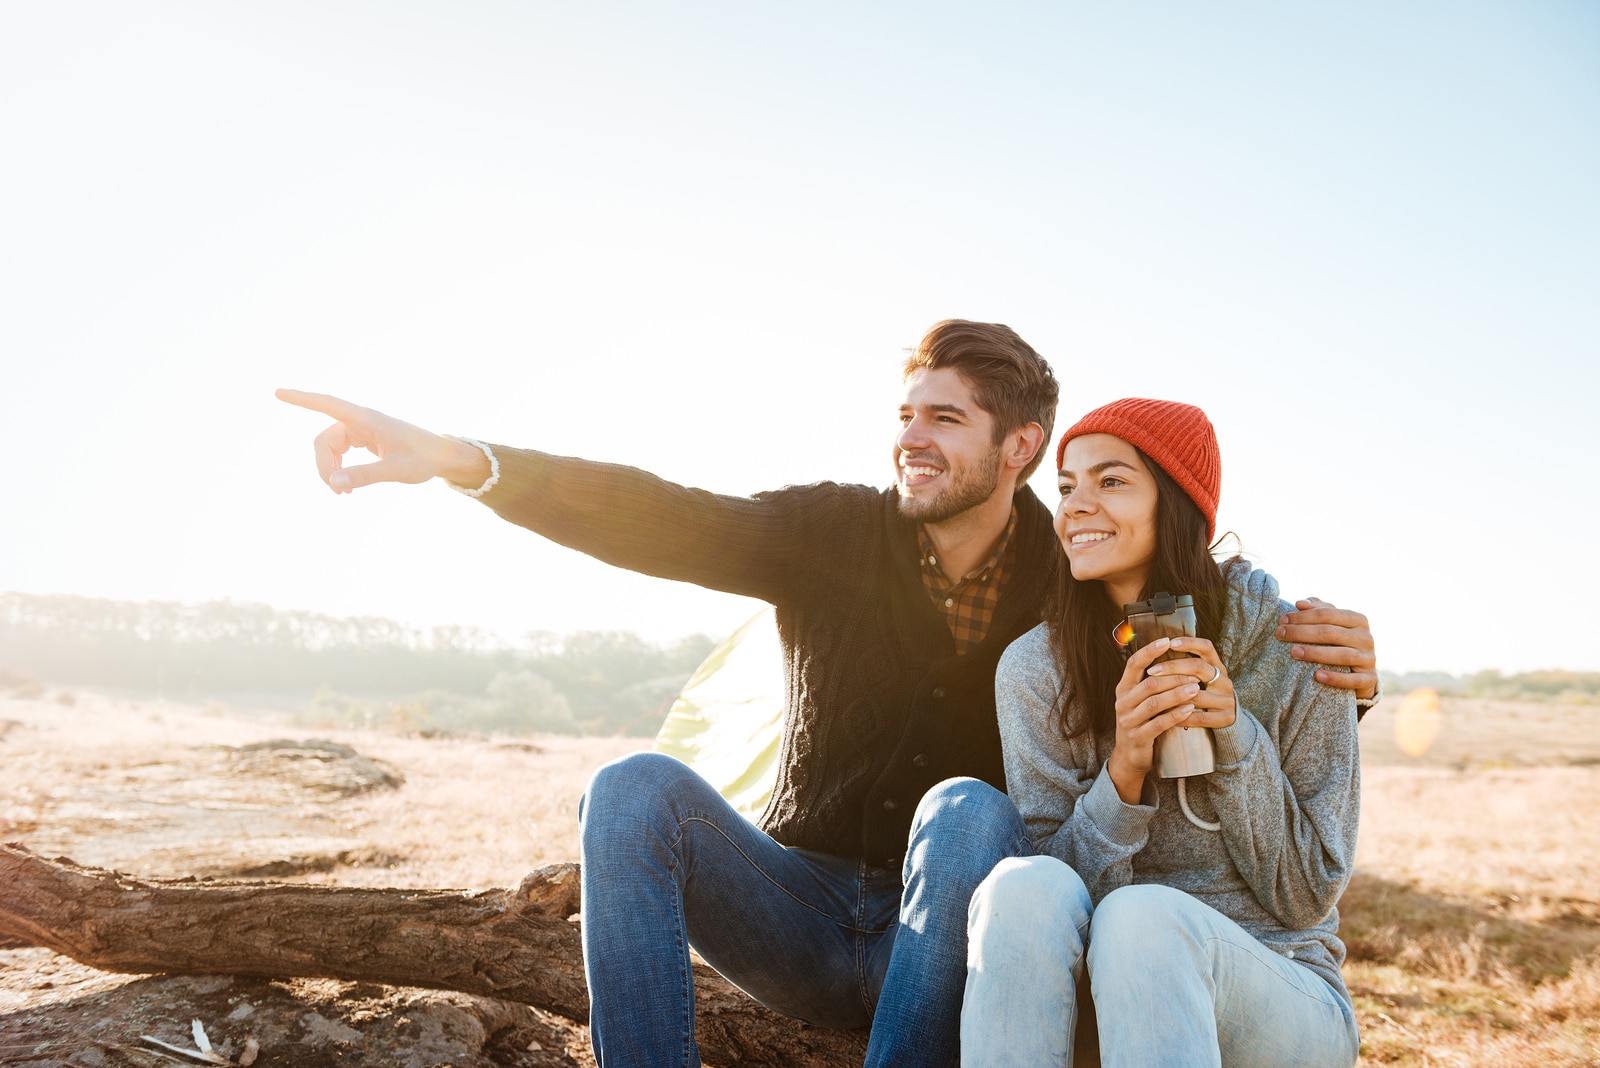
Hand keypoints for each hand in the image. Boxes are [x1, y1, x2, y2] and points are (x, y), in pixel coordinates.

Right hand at [275, 389, 488, 493]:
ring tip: (343, 493)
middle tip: (338, 493)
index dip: (301, 399)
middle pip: (324, 441)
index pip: (327, 404)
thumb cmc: (423, 458)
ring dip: (330, 470)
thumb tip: (333, 483)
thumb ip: (364, 476)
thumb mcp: (395, 470)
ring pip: (329, 447)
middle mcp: (360, 421)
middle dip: (324, 466)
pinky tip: (346, 487)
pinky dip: (338, 468)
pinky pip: (339, 451)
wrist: (442, 456)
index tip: (278, 392)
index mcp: (367, 420)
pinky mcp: (363, 438)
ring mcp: (361, 429)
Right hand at [1107, 637, 1235, 803]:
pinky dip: (1175, 715)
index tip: (1167, 641)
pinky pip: (1158, 723)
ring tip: (1196, 688)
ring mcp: (1128, 720)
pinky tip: (1189, 709)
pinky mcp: (1138, 737)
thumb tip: (1170, 656)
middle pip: (1149, 683)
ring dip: (1177, 694)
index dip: (1149, 651)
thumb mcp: (1140, 700)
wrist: (1130, 756)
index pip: (1133, 664)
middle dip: (1174, 676)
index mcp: (1123, 689)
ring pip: (1154, 702)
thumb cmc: (1141, 722)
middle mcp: (1122, 702)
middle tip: (1195, 672)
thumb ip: (1150, 682)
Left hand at [1275, 597, 1377, 700]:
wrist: (1361, 671)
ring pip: (1343, 655)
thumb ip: (1318, 610)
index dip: (1303, 616)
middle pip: (1331, 633)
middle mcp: (1366, 638)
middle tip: (1280, 634)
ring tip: (1294, 652)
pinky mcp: (1369, 679)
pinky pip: (1353, 679)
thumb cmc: (1340, 642)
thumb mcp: (1332, 624)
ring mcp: (1369, 659)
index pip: (1327, 614)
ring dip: (1316, 653)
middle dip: (1302, 632)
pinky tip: (1317, 676)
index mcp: (1358, 620)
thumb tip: (1300, 603)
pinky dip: (1336, 678)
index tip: (1281, 620)